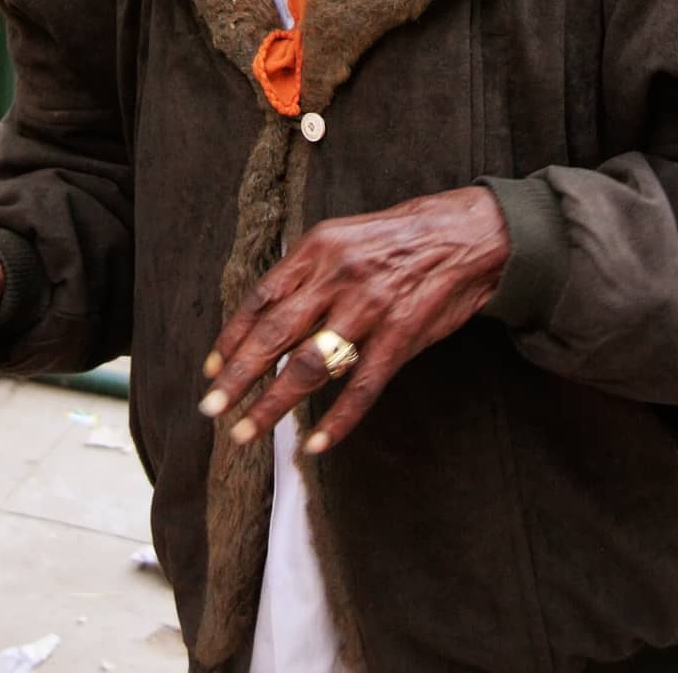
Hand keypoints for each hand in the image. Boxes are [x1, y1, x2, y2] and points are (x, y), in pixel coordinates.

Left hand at [199, 186, 508, 453]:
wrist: (466, 235)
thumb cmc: (400, 238)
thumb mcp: (345, 238)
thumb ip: (309, 274)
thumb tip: (268, 318)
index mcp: (319, 248)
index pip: (261, 297)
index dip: (232, 336)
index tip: (211, 368)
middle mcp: (338, 277)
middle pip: (275, 333)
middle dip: (238, 376)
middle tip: (211, 408)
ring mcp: (369, 308)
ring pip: (310, 365)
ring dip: (273, 404)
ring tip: (246, 431)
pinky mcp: (401, 336)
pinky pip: (362, 387)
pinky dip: (337, 420)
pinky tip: (316, 444)